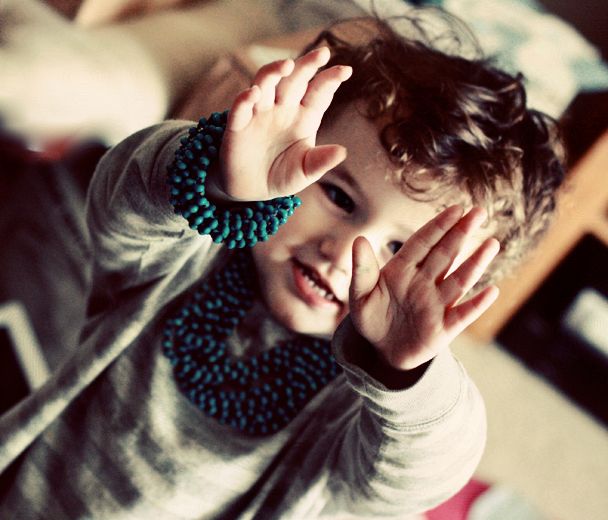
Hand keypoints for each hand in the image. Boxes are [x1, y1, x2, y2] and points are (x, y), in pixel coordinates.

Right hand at [216, 47, 351, 201]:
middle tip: (322, 54)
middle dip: (306, 65)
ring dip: (274, 72)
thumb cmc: (282, 175)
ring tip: (287, 65)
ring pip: (265, 83)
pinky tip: (253, 93)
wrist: (252, 190)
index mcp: (305, 116)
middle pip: (294, 80)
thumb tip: (342, 152)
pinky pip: (240, 108)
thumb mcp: (306, 171)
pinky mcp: (238, 125)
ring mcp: (259, 113)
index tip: (346, 71)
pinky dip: (245, 99)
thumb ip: (322, 161)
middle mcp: (283, 108)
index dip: (330, 80)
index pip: (319, 92)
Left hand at [348, 205, 500, 370]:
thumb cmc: (371, 317)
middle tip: (479, 211)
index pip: (423, 243)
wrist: (380, 351)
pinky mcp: (443, 329)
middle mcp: (424, 282)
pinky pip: (463, 315)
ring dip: (475, 263)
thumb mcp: (360, 295)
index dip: (439, 226)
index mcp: (403, 270)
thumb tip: (359, 240)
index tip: (455, 209)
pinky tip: (492, 291)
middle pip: (446, 254)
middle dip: (461, 233)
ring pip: (459, 280)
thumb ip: (363, 269)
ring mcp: (436, 304)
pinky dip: (477, 305)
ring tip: (492, 243)